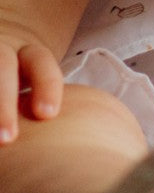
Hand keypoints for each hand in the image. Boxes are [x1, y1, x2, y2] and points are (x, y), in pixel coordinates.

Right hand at [0, 16, 63, 143]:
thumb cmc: (27, 79)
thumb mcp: (42, 79)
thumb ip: (55, 99)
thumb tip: (105, 136)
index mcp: (28, 53)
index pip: (40, 61)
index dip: (46, 85)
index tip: (48, 115)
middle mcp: (0, 51)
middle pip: (2, 68)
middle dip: (3, 104)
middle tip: (6, 140)